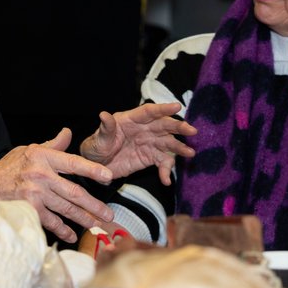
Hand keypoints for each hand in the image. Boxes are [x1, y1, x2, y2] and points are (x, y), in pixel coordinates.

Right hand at [0, 128, 114, 243]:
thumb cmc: (6, 169)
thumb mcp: (26, 150)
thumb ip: (51, 145)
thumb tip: (67, 133)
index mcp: (42, 157)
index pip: (73, 162)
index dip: (92, 169)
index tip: (108, 176)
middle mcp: (40, 175)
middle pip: (73, 191)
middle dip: (93, 204)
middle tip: (108, 214)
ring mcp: (34, 194)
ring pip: (66, 208)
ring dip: (83, 219)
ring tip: (96, 225)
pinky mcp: (28, 209)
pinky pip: (51, 221)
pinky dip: (62, 229)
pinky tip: (72, 234)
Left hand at [78, 102, 196, 184]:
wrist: (96, 167)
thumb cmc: (95, 148)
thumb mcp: (97, 140)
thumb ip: (105, 129)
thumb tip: (104, 115)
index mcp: (130, 120)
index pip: (149, 112)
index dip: (163, 109)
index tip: (177, 107)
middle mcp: (143, 129)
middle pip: (163, 126)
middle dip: (178, 128)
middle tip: (192, 131)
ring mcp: (148, 143)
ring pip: (168, 143)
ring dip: (179, 148)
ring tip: (190, 153)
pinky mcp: (150, 158)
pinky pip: (162, 162)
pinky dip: (165, 171)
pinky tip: (166, 180)